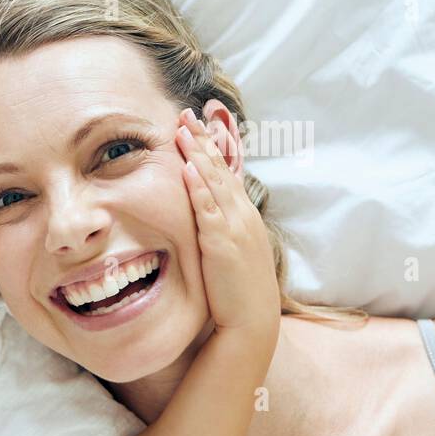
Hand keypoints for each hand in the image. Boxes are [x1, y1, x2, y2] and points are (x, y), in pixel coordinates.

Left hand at [176, 106, 280, 345]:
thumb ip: (218, 231)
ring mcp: (234, 226)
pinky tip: (188, 167)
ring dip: (198, 152)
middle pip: (220, 169)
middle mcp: (242, 215)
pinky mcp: (222, 242)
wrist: (251, 322)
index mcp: (243, 216)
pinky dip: (198, 186)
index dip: (215, 147)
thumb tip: (204, 219)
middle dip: (204, 139)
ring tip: (183, 128)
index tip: (202, 124)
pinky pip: (208, 208)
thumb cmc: (237, 293)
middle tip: (188, 113)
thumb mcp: (230, 254)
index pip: (227, 172)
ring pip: (213, 181)